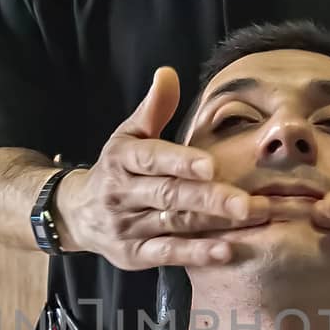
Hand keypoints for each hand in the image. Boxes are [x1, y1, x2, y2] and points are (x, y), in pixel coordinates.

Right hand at [54, 68, 270, 268]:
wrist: (76, 213)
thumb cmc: (116, 169)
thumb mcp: (127, 136)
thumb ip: (153, 109)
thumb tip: (168, 74)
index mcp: (121, 159)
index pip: (151, 159)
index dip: (180, 162)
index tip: (210, 166)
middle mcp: (121, 194)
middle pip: (169, 195)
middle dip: (210, 198)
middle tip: (249, 202)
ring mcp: (127, 227)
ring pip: (174, 225)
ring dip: (215, 224)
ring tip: (253, 219)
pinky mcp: (133, 256)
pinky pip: (167, 254)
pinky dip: (196, 254)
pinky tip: (226, 251)